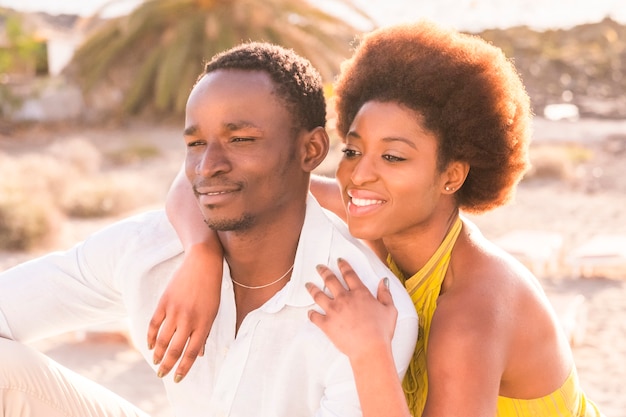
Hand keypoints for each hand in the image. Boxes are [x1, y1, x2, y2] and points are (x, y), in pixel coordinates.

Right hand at [147, 243, 222, 381]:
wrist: (202, 263)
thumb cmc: (211, 289)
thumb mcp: (213, 311)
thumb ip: (205, 333)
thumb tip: (199, 354)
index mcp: (204, 324)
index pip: (192, 353)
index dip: (184, 369)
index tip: (177, 379)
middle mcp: (189, 320)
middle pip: (175, 350)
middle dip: (167, 366)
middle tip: (161, 375)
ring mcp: (175, 311)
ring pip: (163, 340)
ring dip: (158, 354)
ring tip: (156, 362)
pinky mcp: (164, 302)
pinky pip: (154, 324)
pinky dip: (151, 337)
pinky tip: (150, 345)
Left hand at [306, 258, 397, 360]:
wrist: (370, 349)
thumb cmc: (382, 331)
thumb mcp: (390, 310)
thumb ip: (385, 294)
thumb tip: (383, 281)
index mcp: (360, 293)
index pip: (349, 274)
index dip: (343, 266)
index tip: (339, 260)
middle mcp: (344, 298)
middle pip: (330, 280)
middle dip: (323, 272)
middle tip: (319, 267)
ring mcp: (334, 310)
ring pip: (318, 295)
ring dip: (312, 289)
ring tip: (308, 285)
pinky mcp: (327, 324)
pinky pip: (315, 316)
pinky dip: (311, 314)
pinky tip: (309, 312)